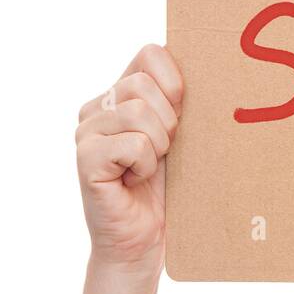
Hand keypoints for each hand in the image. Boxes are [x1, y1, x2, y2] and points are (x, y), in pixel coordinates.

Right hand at [75, 44, 183, 268]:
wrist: (144, 240)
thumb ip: (180, 100)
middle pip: (143, 84)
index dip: (174, 82)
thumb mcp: (180, 135)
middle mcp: (97, 106)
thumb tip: (208, 65)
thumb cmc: (168, 187)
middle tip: (163, 151)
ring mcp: (87, 131)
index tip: (180, 116)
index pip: (151, 53)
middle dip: (168, 122)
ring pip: (139, 113)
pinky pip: (133, 145)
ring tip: (148, 167)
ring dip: (158, 147)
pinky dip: (145, 165)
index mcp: (121, 92)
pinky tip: (134, 180)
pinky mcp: (85, 157)